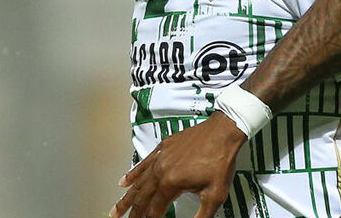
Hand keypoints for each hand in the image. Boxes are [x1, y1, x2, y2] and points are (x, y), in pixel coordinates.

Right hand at [111, 112, 246, 217]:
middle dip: (132, 213)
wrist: (224, 131)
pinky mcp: (164, 147)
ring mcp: (161, 158)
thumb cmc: (221, 159)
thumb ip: (202, 216)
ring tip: (116, 209)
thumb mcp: (215, 195)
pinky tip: (124, 181)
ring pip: (138, 181)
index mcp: (171, 183)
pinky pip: (143, 163)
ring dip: (126, 197)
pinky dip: (132, 173)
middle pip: (142, 198)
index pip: (154, 210)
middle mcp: (161, 170)